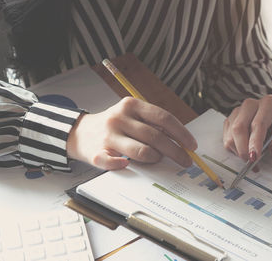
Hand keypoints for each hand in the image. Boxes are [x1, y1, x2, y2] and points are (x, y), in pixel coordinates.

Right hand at [67, 97, 196, 169]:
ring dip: (155, 159)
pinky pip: (115, 163)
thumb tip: (180, 140)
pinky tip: (128, 165)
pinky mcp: (97, 153)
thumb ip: (152, 123)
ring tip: (158, 160)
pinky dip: (124, 166)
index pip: (163, 118)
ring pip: (141, 151)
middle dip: (175, 151)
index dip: (181, 133)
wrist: (79, 133)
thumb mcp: (131, 115)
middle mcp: (119, 118)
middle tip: (185, 161)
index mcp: (131, 105)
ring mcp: (107, 136)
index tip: (191, 145)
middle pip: (155, 136)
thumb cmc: (114, 126)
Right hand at [223, 95, 271, 170]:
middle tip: (250, 162)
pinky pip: (226, 137)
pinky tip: (245, 152)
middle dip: (242, 148)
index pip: (258, 124)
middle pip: (239, 127)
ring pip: (230, 134)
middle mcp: (250, 104)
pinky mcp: (230, 120)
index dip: (254, 142)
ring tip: (250, 160)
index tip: (254, 157)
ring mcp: (237, 111)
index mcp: (269, 104)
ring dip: (238, 150)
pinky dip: (234, 149)